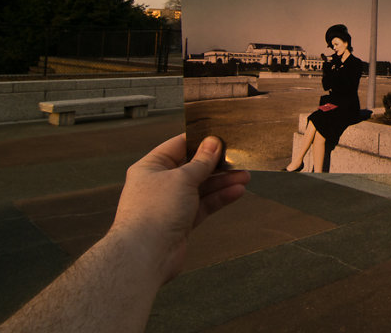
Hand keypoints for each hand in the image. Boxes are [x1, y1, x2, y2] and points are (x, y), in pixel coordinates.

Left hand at [110, 134, 249, 283]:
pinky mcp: (181, 222)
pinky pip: (203, 205)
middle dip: (216, 165)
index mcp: (151, 167)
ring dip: (222, 182)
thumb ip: (201, 162)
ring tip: (245, 176)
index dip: (199, 141)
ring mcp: (171, 204)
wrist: (145, 255)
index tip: (220, 136)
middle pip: (192, 168)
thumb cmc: (154, 212)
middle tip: (238, 158)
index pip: (178, 147)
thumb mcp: (182, 178)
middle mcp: (159, 184)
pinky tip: (236, 192)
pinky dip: (219, 198)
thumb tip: (213, 143)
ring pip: (201, 188)